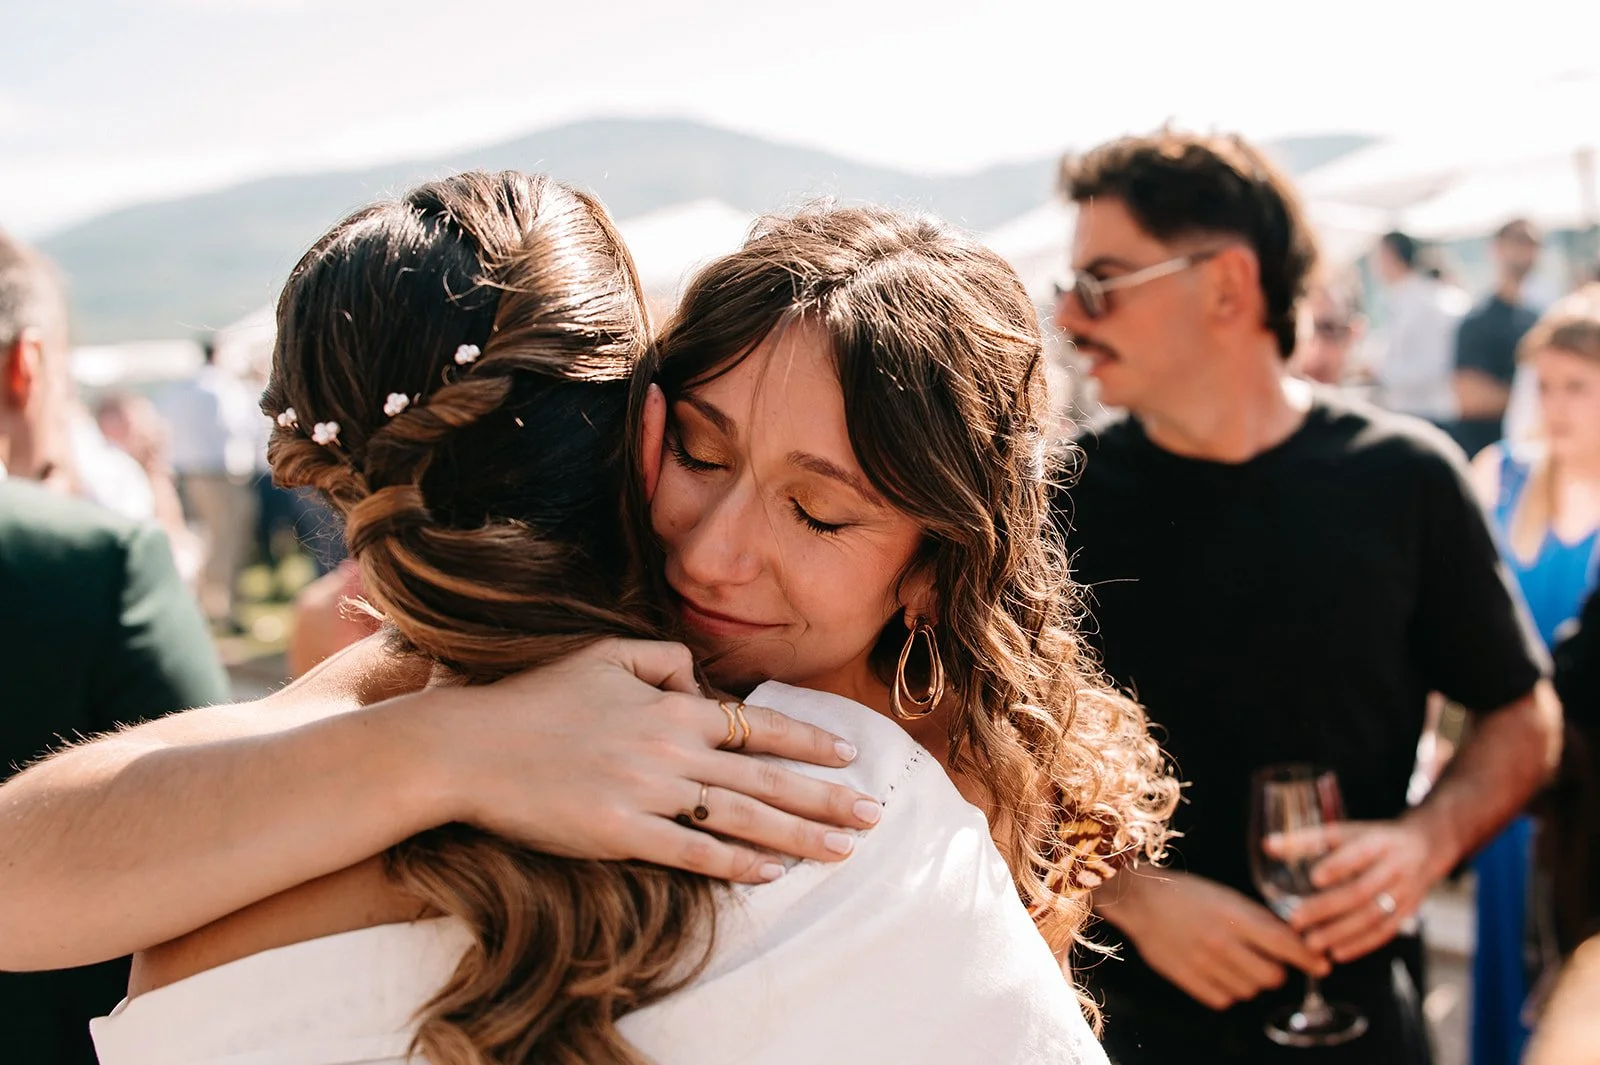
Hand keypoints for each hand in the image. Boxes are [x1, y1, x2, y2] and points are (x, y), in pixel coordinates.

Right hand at [398, 638, 882, 884]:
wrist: (471, 746)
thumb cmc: (535, 698)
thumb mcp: (604, 654)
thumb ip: (664, 660)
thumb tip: (702, 684)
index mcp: (669, 704)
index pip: (757, 726)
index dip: (808, 743)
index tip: (849, 756)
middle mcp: (670, 747)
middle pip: (766, 779)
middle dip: (826, 798)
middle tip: (872, 815)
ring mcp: (647, 793)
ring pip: (742, 818)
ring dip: (799, 835)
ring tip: (841, 849)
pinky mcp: (620, 834)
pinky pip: (692, 853)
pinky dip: (736, 864)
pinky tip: (771, 872)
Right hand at [1096, 869, 1328, 1010]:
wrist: (1142, 900)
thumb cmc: (1189, 894)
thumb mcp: (1228, 897)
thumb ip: (1258, 919)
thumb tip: (1294, 939)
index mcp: (1234, 916)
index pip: (1284, 944)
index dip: (1309, 958)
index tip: (1323, 966)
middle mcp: (1221, 942)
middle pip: (1271, 977)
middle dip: (1276, 971)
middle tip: (1266, 961)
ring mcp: (1203, 963)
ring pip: (1248, 991)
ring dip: (1250, 981)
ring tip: (1235, 963)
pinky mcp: (1187, 978)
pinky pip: (1223, 999)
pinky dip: (1227, 991)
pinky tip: (1218, 972)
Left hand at [1288, 818, 1445, 962]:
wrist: (1425, 848)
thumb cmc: (1373, 839)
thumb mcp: (1346, 832)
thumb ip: (1308, 840)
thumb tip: (1267, 846)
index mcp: (1378, 842)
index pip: (1359, 854)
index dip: (1338, 865)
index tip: (1314, 877)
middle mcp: (1394, 868)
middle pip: (1361, 891)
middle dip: (1328, 908)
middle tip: (1296, 921)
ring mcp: (1404, 893)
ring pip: (1373, 917)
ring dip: (1341, 933)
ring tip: (1311, 943)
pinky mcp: (1407, 913)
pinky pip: (1384, 932)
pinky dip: (1360, 945)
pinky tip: (1336, 953)